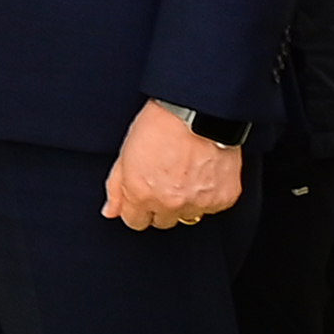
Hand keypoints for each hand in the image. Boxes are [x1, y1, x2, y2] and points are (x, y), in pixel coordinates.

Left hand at [105, 100, 246, 231]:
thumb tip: (110, 211)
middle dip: (162, 205)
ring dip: (187, 201)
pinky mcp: (223, 198)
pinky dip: (210, 194)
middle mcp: (169, 204)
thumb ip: (116, 187)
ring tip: (188, 173)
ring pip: (189, 215)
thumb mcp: (126, 153)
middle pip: (162, 221)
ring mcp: (197, 203)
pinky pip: (214, 206)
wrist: (199, 111)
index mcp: (141, 195)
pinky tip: (206, 173)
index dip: (138, 208)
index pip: (135, 222)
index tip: (145, 196)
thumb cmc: (162, 124)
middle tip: (168, 180)